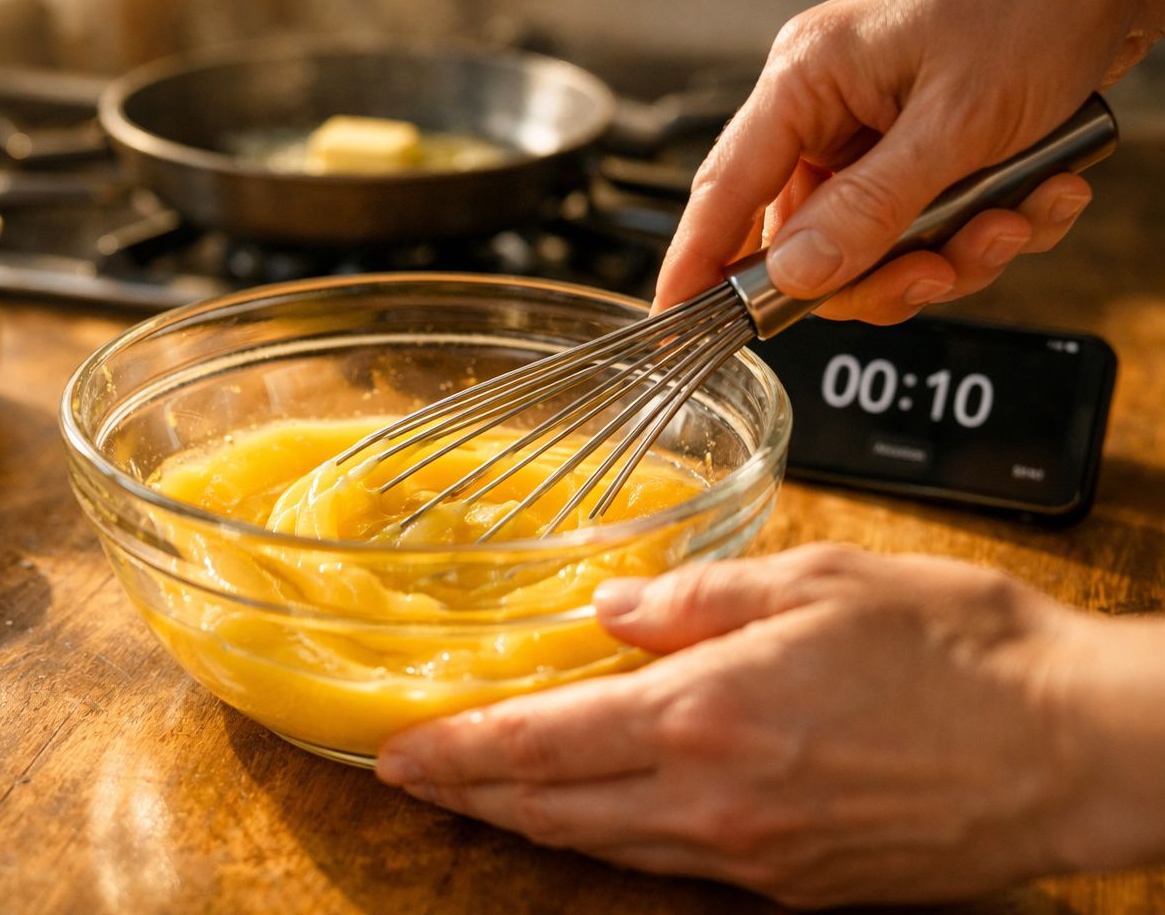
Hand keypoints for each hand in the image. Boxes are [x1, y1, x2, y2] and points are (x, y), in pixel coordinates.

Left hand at [376, 545, 1092, 907]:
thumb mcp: (815, 580)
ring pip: (604, 849)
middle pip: (553, 811)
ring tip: (481, 797)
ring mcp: (754, 855)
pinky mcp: (794, 884)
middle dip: (470, 796)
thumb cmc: (958, 649)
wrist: (1072, 747)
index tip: (394, 751)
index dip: (455, 752)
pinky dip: (612, 840)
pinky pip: (672, 865)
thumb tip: (613, 606)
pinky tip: (598, 814)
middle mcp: (714, 801)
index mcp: (706, 714)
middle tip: (410, 777)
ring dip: (530, 824)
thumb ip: (696, 594)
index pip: (540, 744)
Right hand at [654, 0, 1164, 323]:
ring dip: (955, 251)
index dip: (696, 265)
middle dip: (885, 271)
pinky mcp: (925, 147)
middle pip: (811, 240)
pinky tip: (1040, 192)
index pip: (724, 191)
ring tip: (1018, 215)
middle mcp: (830, 109)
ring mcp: (878, 131)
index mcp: (806, 80)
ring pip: (878, 244)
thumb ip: (872, 208)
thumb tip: (796, 275)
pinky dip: (989, 227)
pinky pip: (930, 226)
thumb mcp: (958, 119)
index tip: (675, 325)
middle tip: (939, 271)